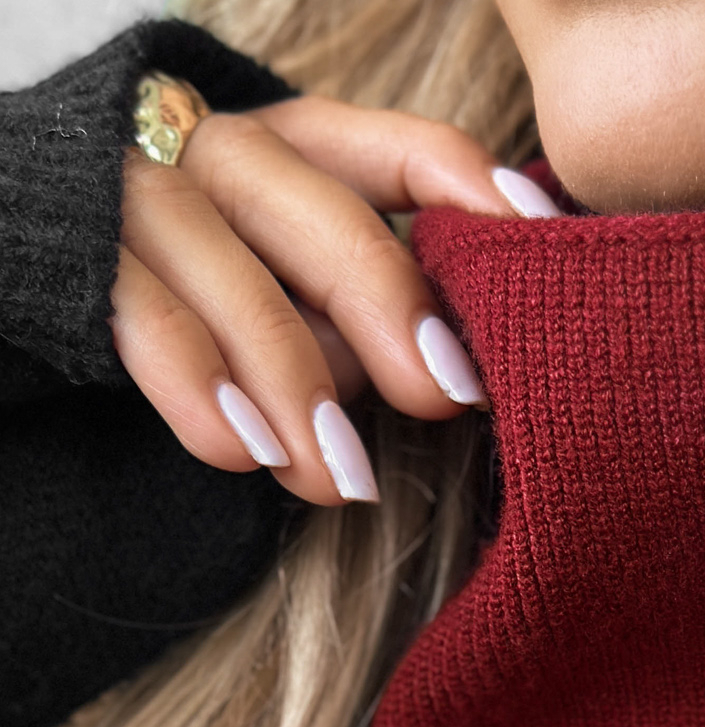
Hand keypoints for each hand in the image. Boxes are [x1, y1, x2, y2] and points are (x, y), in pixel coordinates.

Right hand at [112, 95, 560, 505]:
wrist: (46, 282)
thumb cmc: (217, 306)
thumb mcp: (307, 299)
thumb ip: (375, 313)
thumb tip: (464, 381)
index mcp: (301, 155)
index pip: (401, 154)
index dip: (471, 192)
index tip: (540, 247)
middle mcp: (225, 160)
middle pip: (320, 217)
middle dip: (389, 307)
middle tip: (447, 394)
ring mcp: (145, 204)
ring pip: (230, 273)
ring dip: (295, 381)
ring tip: (343, 479)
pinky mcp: (81, 263)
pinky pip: (144, 318)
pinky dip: (199, 387)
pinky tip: (247, 453)